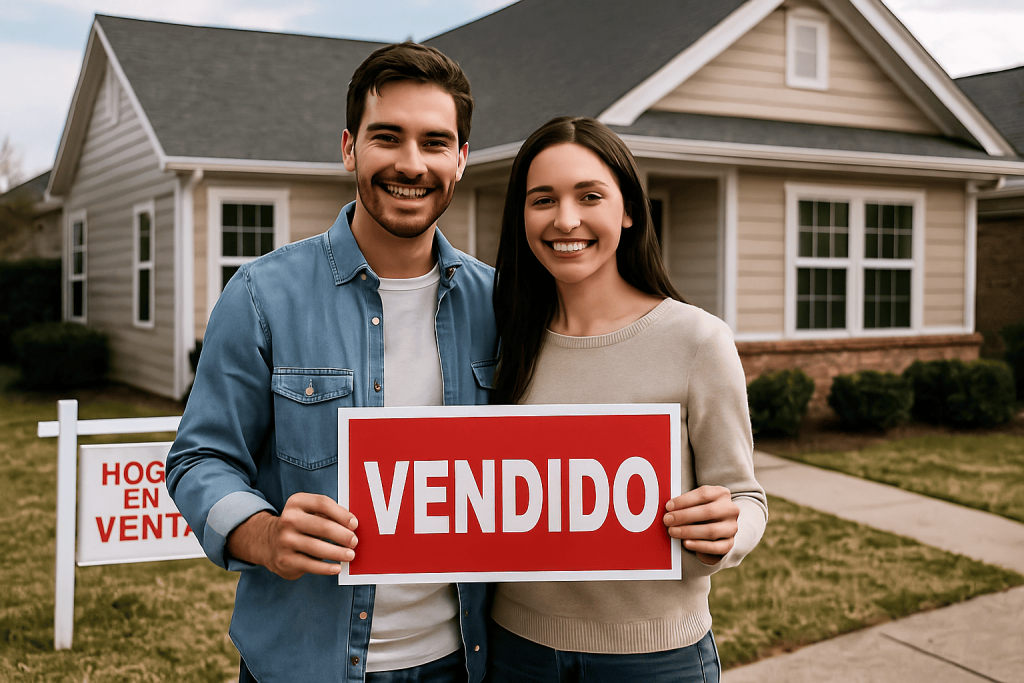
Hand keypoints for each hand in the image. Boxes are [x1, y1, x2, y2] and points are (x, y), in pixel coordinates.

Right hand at [226, 493, 358, 579]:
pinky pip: (310, 565)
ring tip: (350, 555)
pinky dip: (326, 567)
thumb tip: (352, 525)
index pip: (323, 503)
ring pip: (317, 547)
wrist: (269, 542)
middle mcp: (288, 519)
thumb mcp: (309, 511)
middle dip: (342, 535)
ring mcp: (284, 540)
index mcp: (297, 502)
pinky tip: (337, 567)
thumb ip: (328, 514)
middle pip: (322, 526)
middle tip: (354, 541)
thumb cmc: (301, 525)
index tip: (355, 524)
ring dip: (337, 552)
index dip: (342, 514)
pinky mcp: (284, 559)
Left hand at [663, 485, 738, 565]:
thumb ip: (685, 504)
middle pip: (708, 512)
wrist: (716, 528)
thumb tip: (668, 510)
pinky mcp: (730, 543)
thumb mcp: (695, 503)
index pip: (703, 494)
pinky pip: (716, 547)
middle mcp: (730, 509)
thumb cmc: (700, 512)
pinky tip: (686, 543)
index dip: (684, 500)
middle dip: (684, 516)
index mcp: (721, 493)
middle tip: (668, 520)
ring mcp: (732, 527)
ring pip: (711, 531)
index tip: (668, 506)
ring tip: (673, 531)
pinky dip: (699, 546)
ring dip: (689, 531)